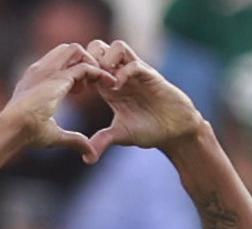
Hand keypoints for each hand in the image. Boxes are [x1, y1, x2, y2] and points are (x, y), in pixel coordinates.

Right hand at [0, 42, 107, 160]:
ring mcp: (50, 70)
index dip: (73, 73)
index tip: (82, 90)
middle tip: (92, 84)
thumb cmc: (26, 133)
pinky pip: (85, 66)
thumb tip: (88, 152)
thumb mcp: (53, 135)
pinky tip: (109, 84)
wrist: (13, 127)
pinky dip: (99, 73)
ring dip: (91, 62)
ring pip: (76, 50)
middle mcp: (42, 69)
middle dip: (83, 61)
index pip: (57, 63)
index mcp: (35, 80)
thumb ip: (73, 139)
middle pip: (67, 50)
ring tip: (99, 82)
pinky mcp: (59, 77)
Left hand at [85, 41, 202, 153]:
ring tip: (105, 84)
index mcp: (109, 86)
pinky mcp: (150, 75)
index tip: (77, 91)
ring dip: (107, 60)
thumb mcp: (120, 135)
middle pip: (99, 47)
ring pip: (117, 46)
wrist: (175, 130)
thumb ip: (103, 141)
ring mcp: (136, 73)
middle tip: (89, 82)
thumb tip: (86, 158)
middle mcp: (121, 74)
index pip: (88, 63)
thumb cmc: (149, 129)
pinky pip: (134, 63)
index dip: (79, 73)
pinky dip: (123, 73)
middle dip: (90, 60)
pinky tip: (118, 89)